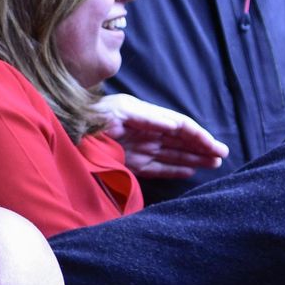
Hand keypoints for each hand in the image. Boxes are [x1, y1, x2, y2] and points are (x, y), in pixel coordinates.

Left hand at [91, 93, 229, 178]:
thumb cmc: (87, 118)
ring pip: (170, 153)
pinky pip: (155, 167)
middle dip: (200, 147)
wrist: (62, 132)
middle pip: (178, 139)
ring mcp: (135, 147)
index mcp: (141, 114)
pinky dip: (172, 169)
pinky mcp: (127, 163)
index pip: (177, 125)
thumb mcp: (118, 112)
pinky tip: (189, 171)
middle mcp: (142, 130)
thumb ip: (147, 119)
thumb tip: (175, 125)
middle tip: (222, 156)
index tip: (214, 146)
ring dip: (192, 158)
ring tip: (213, 163)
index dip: (197, 135)